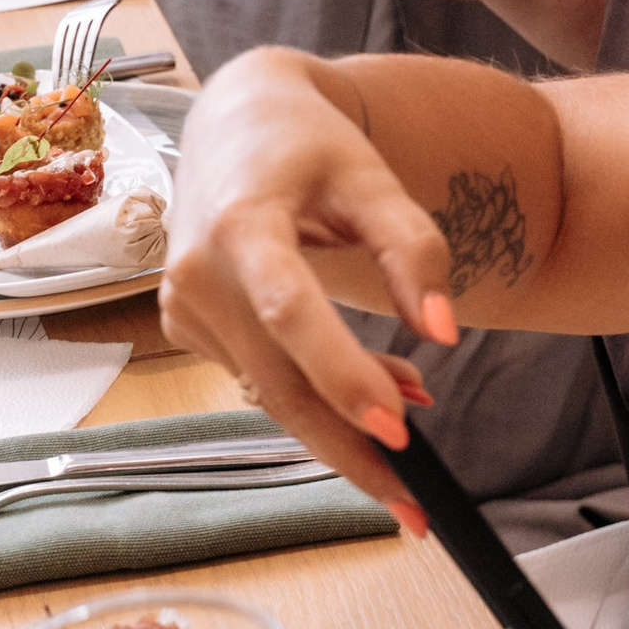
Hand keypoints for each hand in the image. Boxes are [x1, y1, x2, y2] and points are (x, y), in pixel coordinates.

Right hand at [159, 50, 455, 523]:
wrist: (233, 119)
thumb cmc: (308, 144)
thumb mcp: (371, 177)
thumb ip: (412, 248)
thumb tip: (444, 332)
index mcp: (241, 223)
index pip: (291, 311)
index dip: (342, 373)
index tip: (398, 431)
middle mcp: (198, 273)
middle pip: (279, 382)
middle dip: (349, 451)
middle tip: (414, 508)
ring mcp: (184, 306)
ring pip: (272, 391)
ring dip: (343, 419)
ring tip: (417, 403)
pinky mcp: (186, 325)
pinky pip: (260, 377)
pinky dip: (315, 391)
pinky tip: (371, 383)